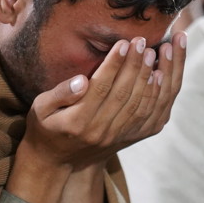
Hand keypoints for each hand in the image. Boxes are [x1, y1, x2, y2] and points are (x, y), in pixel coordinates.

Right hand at [5, 31, 187, 202]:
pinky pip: (150, 116)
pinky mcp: (130, 138)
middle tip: (143, 41)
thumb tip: (81, 80)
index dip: (114, 65)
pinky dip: (159, 94)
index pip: (101, 88)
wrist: (58, 161)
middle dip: (136, 64)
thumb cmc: (46, 126)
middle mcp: (101, 131)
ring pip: (142, 104)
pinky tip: (162, 74)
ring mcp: (118, 137)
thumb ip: (59, 93)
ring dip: (153, 76)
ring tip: (159, 51)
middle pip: (125, 94)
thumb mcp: (40, 108)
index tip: (123, 42)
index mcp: (77, 121)